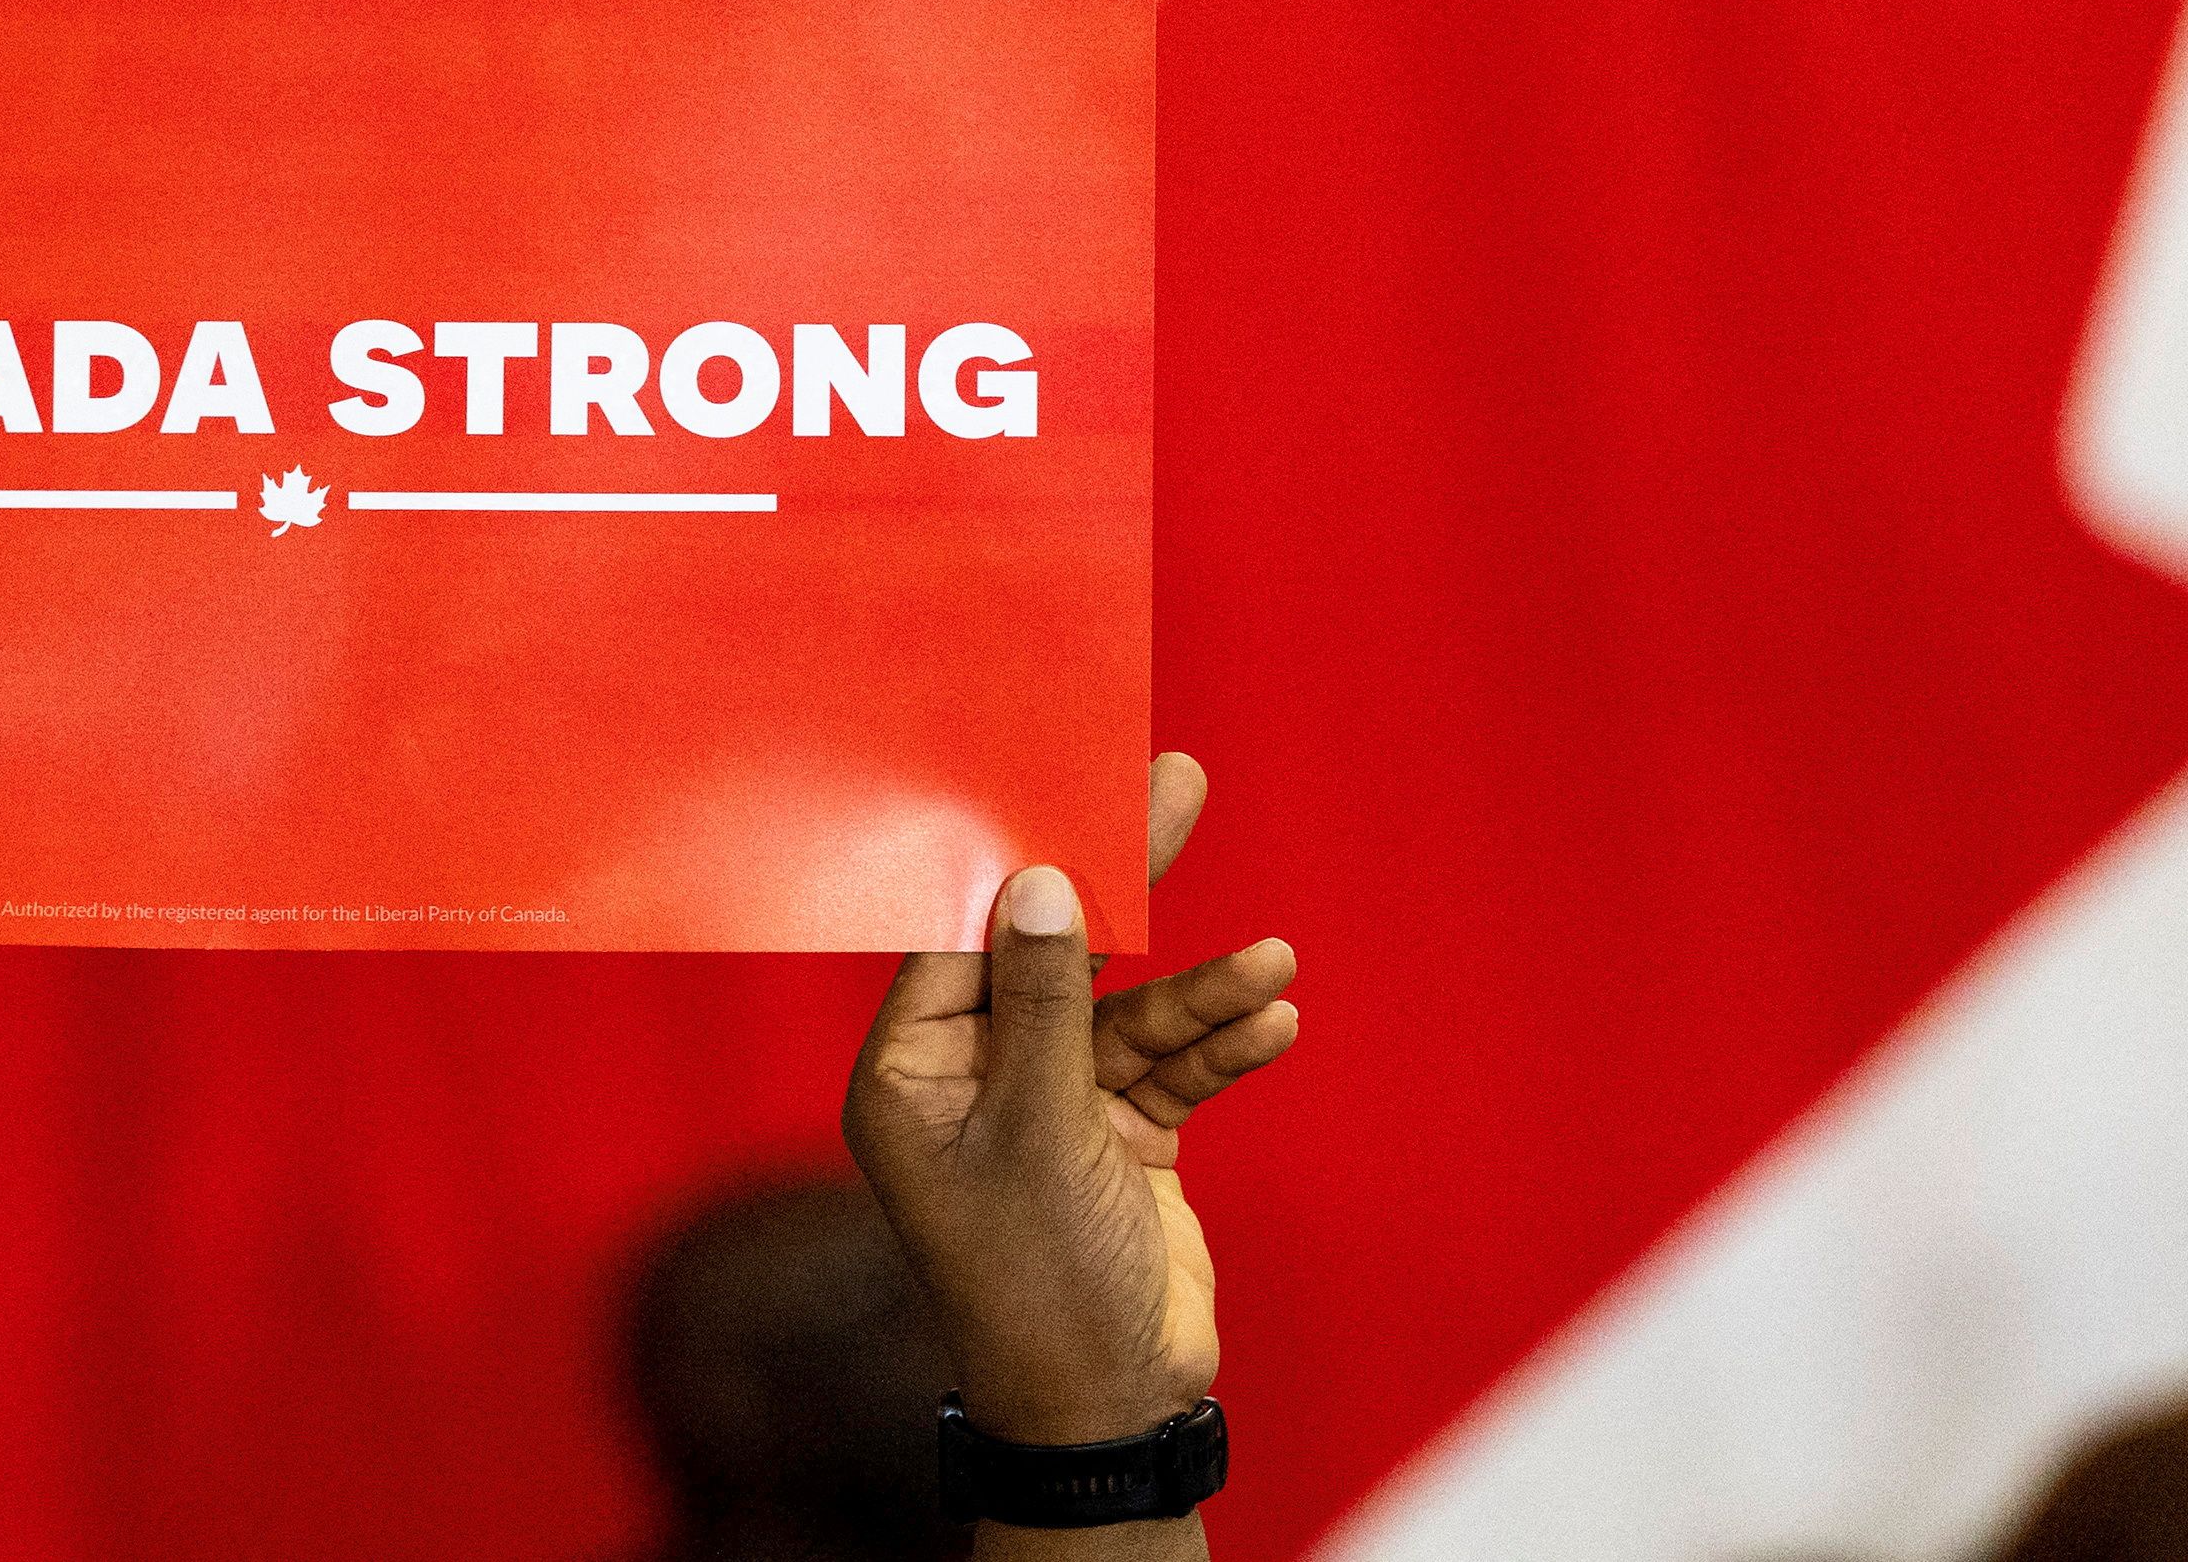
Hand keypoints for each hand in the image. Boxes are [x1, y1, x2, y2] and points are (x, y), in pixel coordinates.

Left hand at [843, 753, 1300, 1462]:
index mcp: (913, 1072)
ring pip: (1130, 1012)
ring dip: (1202, 991)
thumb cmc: (1039, 1283)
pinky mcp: (1121, 1136)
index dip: (1021, 857)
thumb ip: (1048, 1003)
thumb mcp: (1040, 1131)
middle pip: (1056, 951)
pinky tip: (1274, 1018)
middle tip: (1174, 783)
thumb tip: (1043, 880)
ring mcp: (1052, 1104)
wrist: (1112, 1412)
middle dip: (1121, 877)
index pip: (962, 933)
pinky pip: (1172, 1065)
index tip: (1071, 776)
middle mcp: (975, 1076)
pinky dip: (1221, 1043)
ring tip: (1273, 962)